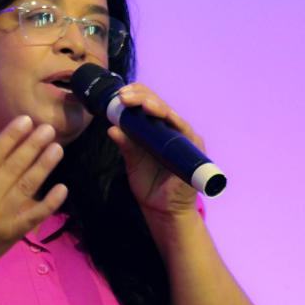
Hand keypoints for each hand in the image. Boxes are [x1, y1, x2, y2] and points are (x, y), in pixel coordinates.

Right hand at [0, 116, 67, 286]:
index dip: (10, 136)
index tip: (26, 120)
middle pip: (14, 168)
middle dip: (32, 146)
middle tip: (48, 128)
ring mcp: (0, 219)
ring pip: (27, 188)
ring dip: (44, 167)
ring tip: (57, 148)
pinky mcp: (10, 235)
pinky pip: (34, 217)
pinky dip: (50, 204)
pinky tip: (63, 188)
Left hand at [108, 84, 201, 218]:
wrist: (162, 210)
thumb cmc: (149, 184)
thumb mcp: (133, 162)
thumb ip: (126, 145)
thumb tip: (111, 128)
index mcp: (155, 130)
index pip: (147, 105)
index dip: (135, 97)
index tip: (118, 95)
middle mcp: (171, 129)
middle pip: (158, 104)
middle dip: (141, 96)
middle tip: (123, 96)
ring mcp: (183, 137)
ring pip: (170, 113)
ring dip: (154, 105)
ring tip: (139, 102)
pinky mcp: (193, 147)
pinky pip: (183, 129)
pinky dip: (172, 120)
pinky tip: (160, 113)